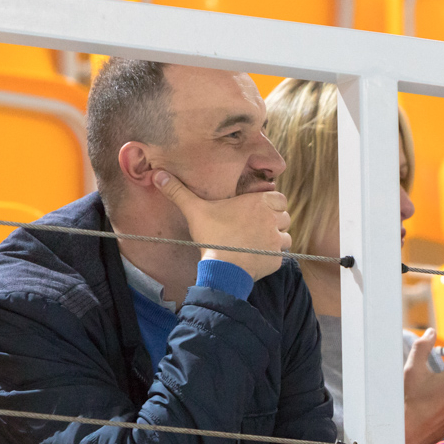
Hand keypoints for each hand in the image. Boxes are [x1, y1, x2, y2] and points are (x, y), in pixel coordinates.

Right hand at [155, 170, 289, 280]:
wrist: (221, 268)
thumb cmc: (212, 236)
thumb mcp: (195, 210)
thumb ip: (179, 191)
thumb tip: (158, 174)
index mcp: (260, 203)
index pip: (279, 198)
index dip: (270, 204)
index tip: (257, 211)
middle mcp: (273, 220)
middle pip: (284, 217)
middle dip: (273, 221)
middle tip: (255, 227)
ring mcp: (277, 241)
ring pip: (285, 236)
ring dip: (275, 239)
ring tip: (256, 242)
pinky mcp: (277, 259)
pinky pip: (280, 255)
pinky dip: (271, 256)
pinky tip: (255, 257)